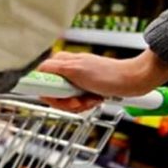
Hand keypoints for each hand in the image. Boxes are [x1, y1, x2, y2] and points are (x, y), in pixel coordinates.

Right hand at [37, 50, 167, 111]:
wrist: (133, 80)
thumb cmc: (109, 75)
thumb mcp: (76, 70)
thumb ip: (53, 69)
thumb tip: (34, 71)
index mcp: (60, 63)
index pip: (39, 81)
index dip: (47, 93)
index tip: (57, 98)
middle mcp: (65, 70)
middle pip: (52, 94)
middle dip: (66, 102)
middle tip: (78, 101)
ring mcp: (75, 81)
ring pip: (64, 100)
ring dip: (78, 104)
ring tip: (91, 99)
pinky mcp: (84, 89)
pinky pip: (76, 102)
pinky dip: (85, 104)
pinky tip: (95, 99)